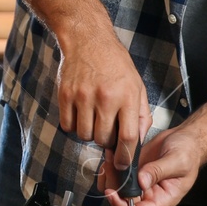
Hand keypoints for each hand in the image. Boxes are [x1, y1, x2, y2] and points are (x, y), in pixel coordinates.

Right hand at [54, 24, 149, 154]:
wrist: (88, 40)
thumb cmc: (115, 64)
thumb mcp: (137, 85)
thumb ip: (141, 115)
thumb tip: (137, 141)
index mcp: (126, 96)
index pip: (127, 136)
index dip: (124, 156)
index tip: (122, 164)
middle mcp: (105, 97)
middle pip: (103, 139)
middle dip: (106, 141)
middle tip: (106, 128)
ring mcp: (83, 96)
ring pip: (84, 135)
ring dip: (89, 133)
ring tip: (93, 117)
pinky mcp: (65, 95)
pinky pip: (67, 126)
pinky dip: (73, 125)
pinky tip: (80, 113)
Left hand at [99, 124, 206, 205]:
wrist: (185, 139)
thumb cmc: (189, 152)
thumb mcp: (177, 160)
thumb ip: (159, 171)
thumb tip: (141, 182)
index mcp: (163, 199)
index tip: (114, 194)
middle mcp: (150, 194)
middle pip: (124, 203)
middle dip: (114, 188)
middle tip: (110, 170)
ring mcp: (141, 183)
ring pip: (118, 189)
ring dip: (110, 177)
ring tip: (110, 159)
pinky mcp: (135, 171)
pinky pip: (118, 175)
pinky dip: (112, 167)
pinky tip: (112, 155)